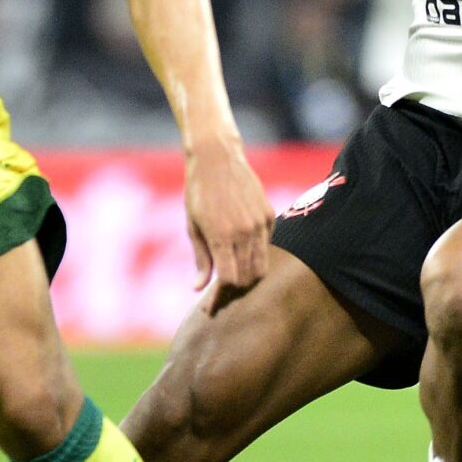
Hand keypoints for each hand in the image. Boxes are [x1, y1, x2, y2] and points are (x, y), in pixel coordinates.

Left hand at [183, 134, 270, 310]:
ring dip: (248, 275)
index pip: (229, 280)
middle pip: (248, 277)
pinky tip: (241, 248)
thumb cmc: (198, 193)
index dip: (221, 295)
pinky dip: (255, 253)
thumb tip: (198, 288)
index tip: (213, 304)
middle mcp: (244, 231)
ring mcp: (260, 223)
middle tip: (223, 291)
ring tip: (234, 275)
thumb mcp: (193, 226)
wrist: (217, 158)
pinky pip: (266, 245)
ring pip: (261, 265)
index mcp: (221, 236)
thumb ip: (201, 259)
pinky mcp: (269, 215)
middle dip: (236, 289)